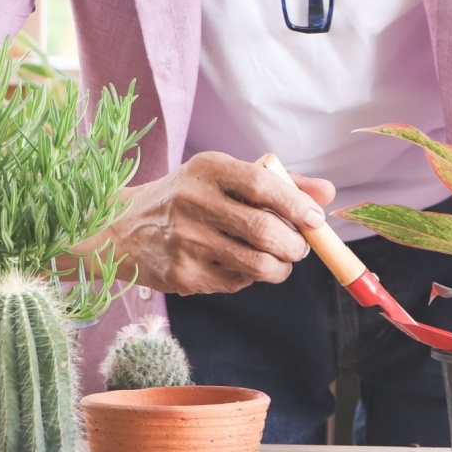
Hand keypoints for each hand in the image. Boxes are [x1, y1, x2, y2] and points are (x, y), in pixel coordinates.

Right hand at [86, 151, 335, 295]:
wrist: (123, 228)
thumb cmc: (189, 197)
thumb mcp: (225, 177)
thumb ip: (280, 183)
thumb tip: (328, 193)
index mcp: (208, 169)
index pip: (262, 185)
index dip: (296, 205)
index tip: (316, 220)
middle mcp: (194, 202)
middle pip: (263, 230)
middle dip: (296, 245)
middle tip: (301, 247)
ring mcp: (186, 242)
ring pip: (256, 264)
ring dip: (281, 267)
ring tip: (281, 260)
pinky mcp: (183, 275)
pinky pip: (237, 282)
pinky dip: (251, 277)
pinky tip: (242, 264)